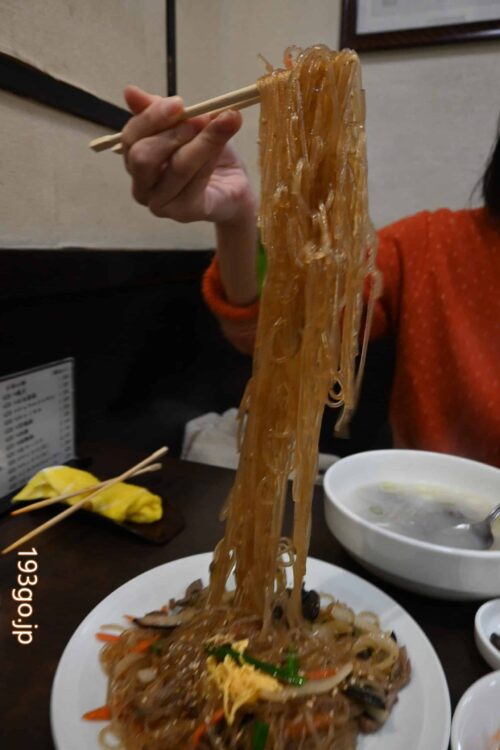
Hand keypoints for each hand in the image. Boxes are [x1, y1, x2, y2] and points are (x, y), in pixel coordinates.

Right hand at [122, 86, 256, 225]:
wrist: (235, 186)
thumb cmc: (208, 156)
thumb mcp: (186, 126)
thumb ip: (162, 112)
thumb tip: (129, 91)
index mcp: (136, 162)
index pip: (130, 138)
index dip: (151, 118)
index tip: (179, 103)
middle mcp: (141, 187)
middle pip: (142, 156)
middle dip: (172, 132)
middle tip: (200, 118)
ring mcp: (161, 204)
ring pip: (176, 167)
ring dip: (202, 141)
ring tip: (224, 122)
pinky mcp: (184, 213)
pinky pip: (197, 181)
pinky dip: (212, 157)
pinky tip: (224, 145)